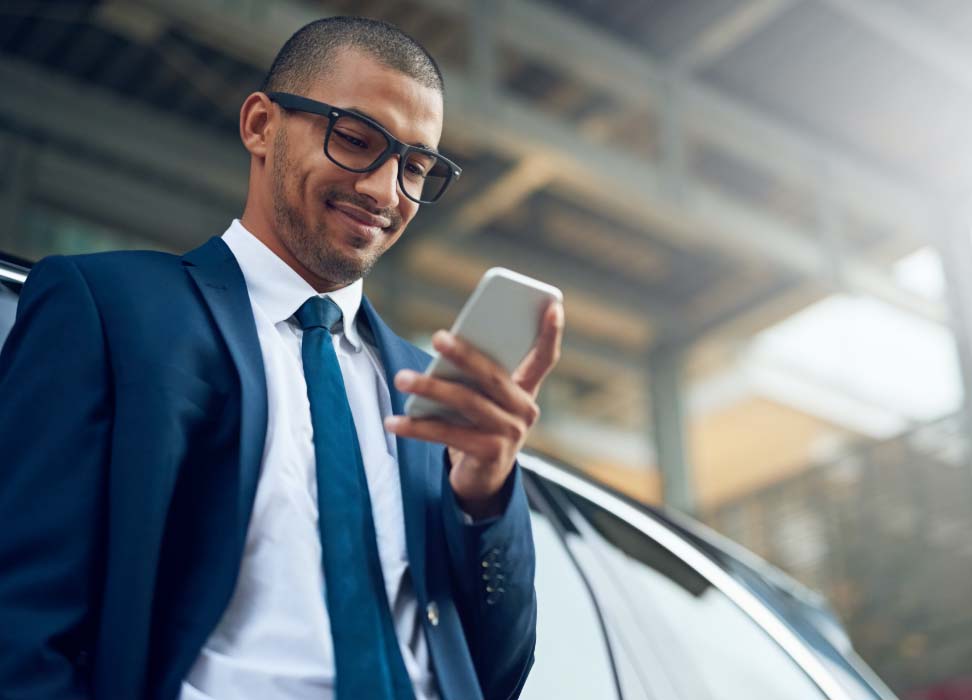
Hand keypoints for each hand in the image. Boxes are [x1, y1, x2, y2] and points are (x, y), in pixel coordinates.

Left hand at [384, 301, 563, 518]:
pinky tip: (394, 422)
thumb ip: (475, 376)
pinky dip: (418, 427)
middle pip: (493, 376)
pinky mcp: (489, 455)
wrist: (482, 479)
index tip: (553, 305)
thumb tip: (443, 350)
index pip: (545, 358)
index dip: (551, 332)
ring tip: (402, 378)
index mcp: (526, 390)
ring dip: (431, 388)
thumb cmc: (477, 426)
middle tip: (437, 338)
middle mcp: (525, 411)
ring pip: (467, 402)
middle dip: (464, 355)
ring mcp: (510, 434)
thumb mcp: (484, 400)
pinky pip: (448, 434)